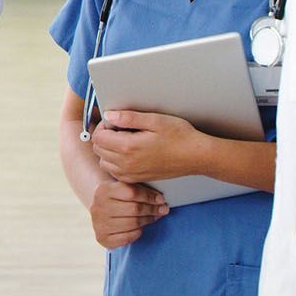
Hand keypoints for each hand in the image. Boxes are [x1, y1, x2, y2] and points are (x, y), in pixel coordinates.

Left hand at [89, 110, 204, 183]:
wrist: (196, 157)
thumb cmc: (180, 136)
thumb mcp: (155, 120)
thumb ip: (128, 118)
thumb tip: (109, 115)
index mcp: (128, 147)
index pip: (98, 137)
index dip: (103, 126)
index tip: (115, 121)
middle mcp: (126, 164)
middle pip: (98, 149)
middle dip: (104, 136)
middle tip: (120, 129)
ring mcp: (131, 174)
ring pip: (104, 162)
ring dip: (108, 150)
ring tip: (124, 140)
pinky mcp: (137, 179)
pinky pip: (115, 173)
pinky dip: (115, 163)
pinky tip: (128, 153)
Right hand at [89, 180, 167, 248]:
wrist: (101, 211)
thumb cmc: (118, 197)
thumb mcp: (124, 187)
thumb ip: (140, 190)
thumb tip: (160, 201)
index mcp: (103, 190)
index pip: (131, 192)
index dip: (149, 196)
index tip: (161, 199)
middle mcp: (98, 207)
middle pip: (134, 209)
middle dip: (152, 209)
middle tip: (163, 209)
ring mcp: (99, 224)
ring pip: (133, 223)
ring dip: (148, 220)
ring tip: (154, 217)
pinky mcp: (102, 238)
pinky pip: (128, 237)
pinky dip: (138, 232)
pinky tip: (140, 227)